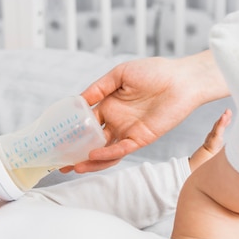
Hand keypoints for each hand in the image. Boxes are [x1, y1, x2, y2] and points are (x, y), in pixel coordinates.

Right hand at [70, 53, 226, 172]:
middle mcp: (117, 122)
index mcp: (109, 107)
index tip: (56, 140)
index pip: (86, 124)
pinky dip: (106, 154)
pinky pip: (121, 150)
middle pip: (92, 142)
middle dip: (76, 153)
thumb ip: (98, 88)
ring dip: (90, 161)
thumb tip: (78, 101)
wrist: (182, 79)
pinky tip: (92, 155)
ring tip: (73, 167)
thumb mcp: (120, 74)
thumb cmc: (154, 71)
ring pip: (105, 152)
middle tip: (60, 162)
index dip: (72, 132)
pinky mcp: (141, 138)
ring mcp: (128, 132)